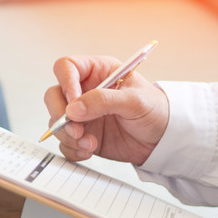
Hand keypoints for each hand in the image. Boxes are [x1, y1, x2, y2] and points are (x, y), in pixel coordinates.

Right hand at [43, 55, 168, 165]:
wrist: (164, 139)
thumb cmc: (155, 110)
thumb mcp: (135, 100)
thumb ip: (104, 100)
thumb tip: (73, 109)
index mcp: (97, 72)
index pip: (67, 67)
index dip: (65, 82)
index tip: (74, 102)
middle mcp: (84, 91)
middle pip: (54, 95)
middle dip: (60, 115)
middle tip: (76, 130)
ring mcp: (82, 114)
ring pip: (56, 121)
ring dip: (68, 135)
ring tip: (90, 143)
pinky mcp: (82, 135)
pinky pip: (65, 142)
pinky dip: (72, 149)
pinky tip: (88, 150)